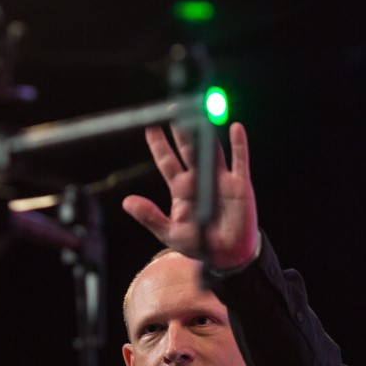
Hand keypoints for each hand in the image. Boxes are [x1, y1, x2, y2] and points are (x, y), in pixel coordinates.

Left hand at [122, 121, 258, 270]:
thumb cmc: (200, 244)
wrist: (228, 257)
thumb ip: (149, 216)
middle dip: (181, 129)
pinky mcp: (239, 184)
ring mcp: (219, 179)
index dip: (158, 144)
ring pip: (211, 149)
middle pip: (188, 148)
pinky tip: (235, 128)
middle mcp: (199, 179)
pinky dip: (239, 144)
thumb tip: (127, 202)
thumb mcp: (170, 233)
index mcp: (181, 189)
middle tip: (174, 108)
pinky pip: (239, 161)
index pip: (167, 161)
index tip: (150, 127)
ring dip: (206, 132)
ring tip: (201, 111)